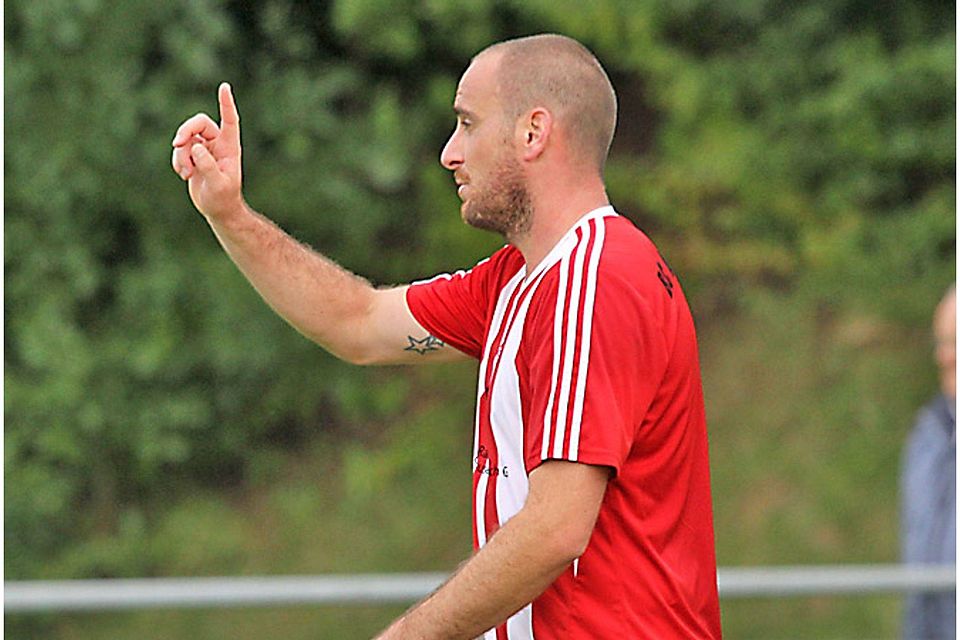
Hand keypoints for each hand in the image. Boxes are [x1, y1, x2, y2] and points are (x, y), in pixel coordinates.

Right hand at [171, 82, 243, 221]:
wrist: (217, 210)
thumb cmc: (223, 198)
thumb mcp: (218, 184)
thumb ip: (208, 165)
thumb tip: (195, 147)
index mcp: (230, 147)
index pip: (230, 120)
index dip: (226, 104)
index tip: (224, 87)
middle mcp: (217, 144)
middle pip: (198, 123)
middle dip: (185, 131)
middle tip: (177, 143)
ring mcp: (204, 149)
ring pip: (185, 139)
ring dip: (181, 155)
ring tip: (186, 174)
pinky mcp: (192, 156)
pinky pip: (179, 151)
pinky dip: (178, 162)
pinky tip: (184, 175)